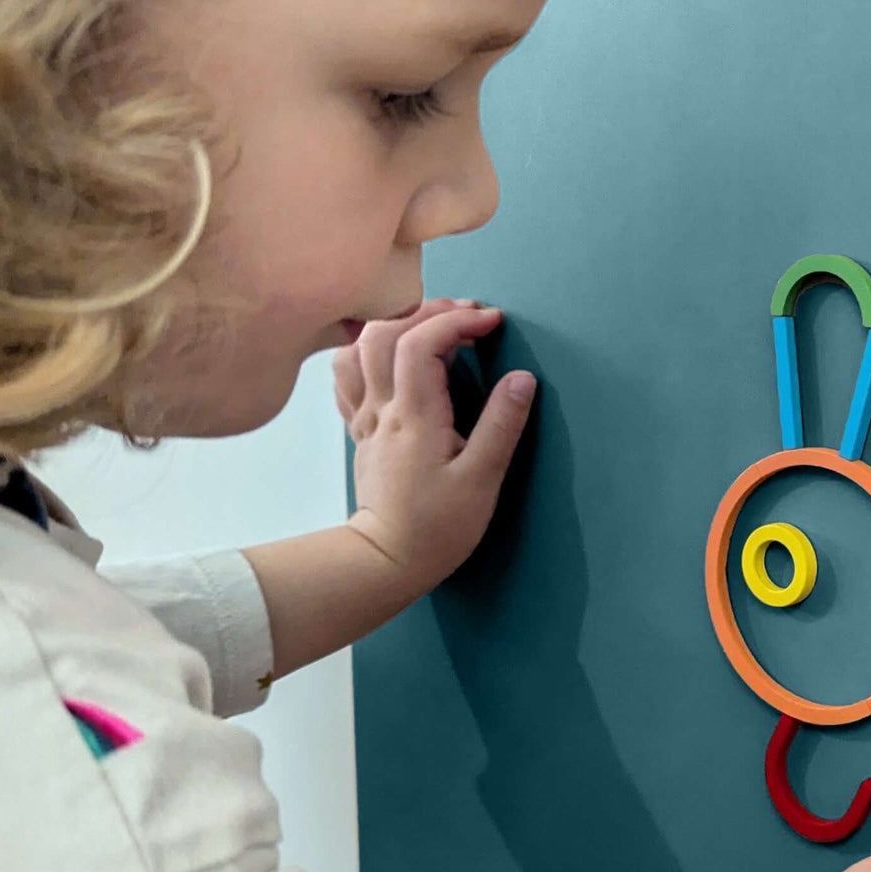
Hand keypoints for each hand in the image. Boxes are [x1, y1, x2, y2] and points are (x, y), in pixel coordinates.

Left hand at [332, 297, 537, 598]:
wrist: (386, 560)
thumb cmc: (439, 526)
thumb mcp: (482, 480)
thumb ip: (502, 425)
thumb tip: (522, 378)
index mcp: (415, 417)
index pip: (420, 344)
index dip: (456, 321)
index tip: (492, 322)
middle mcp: (383, 409)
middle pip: (383, 333)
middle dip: (427, 311)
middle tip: (468, 316)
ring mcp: (366, 418)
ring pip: (357, 349)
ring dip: (394, 325)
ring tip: (432, 326)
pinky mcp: (361, 429)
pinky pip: (348, 375)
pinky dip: (368, 351)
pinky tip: (394, 355)